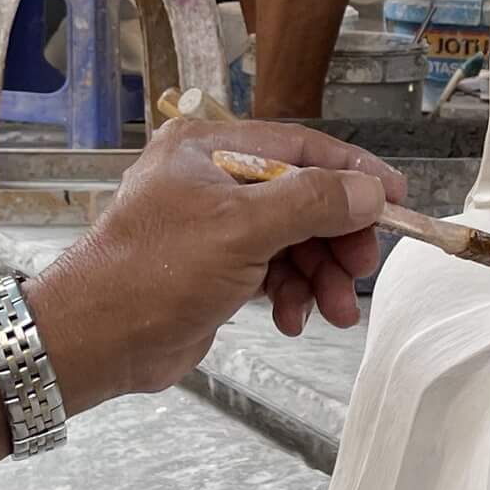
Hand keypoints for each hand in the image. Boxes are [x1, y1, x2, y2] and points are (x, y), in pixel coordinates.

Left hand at [28, 119, 408, 401]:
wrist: (94, 341)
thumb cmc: (154, 273)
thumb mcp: (242, 230)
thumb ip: (311, 203)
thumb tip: (369, 191)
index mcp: (210, 149)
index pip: (300, 148)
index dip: (352, 174)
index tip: (395, 200)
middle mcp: (211, 178)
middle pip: (301, 197)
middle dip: (336, 237)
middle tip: (360, 271)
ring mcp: (212, 225)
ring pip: (291, 239)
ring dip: (318, 275)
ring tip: (331, 312)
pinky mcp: (213, 269)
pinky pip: (272, 270)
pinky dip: (290, 293)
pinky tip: (291, 318)